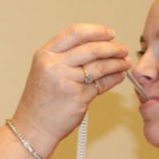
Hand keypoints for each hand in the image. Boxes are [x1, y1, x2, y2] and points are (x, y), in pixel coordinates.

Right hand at [12, 24, 130, 145]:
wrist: (34, 127)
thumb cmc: (40, 101)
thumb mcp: (46, 71)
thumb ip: (66, 57)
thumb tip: (98, 45)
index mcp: (45, 54)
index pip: (74, 33)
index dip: (96, 31)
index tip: (110, 34)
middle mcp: (54, 65)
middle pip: (91, 48)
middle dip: (112, 48)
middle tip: (122, 49)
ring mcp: (66, 81)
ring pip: (99, 66)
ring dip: (117, 63)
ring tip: (125, 63)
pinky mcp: (78, 97)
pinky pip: (101, 84)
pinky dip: (113, 79)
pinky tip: (118, 76)